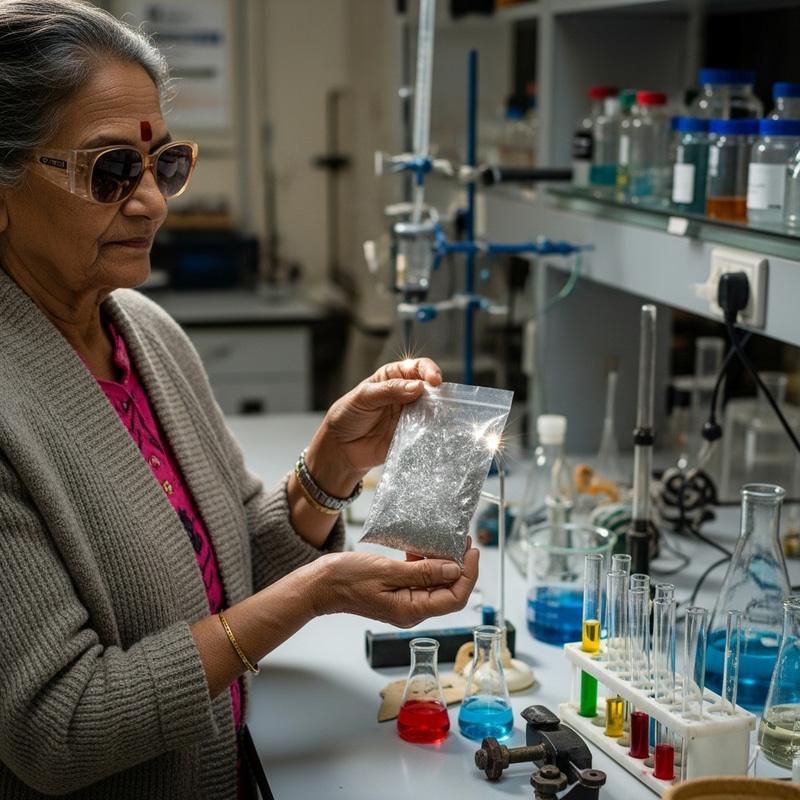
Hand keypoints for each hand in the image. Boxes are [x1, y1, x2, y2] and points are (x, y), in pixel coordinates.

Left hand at [305, 357, 442, 494]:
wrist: (341, 448)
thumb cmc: (347, 416)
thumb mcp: (364, 397)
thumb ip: (389, 390)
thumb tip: (417, 386)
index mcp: (393, 377)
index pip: (417, 367)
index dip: (429, 371)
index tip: (434, 381)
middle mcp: (405, 394)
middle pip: (430, 388)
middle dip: (438, 392)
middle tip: (440, 401)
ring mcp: (410, 415)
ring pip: (432, 409)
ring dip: (438, 411)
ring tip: (439, 416)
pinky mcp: (411, 434)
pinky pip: (427, 430)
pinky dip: (434, 429)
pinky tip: (436, 430)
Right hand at [308, 539, 478, 627]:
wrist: (321, 585)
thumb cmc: (347, 579)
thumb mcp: (387, 571)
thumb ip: (423, 572)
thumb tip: (455, 569)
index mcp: (411, 611)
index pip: (455, 599)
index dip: (469, 575)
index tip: (471, 552)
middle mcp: (412, 611)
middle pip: (449, 592)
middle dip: (460, 567)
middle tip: (464, 542)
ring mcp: (405, 602)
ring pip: (436, 585)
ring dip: (444, 564)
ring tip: (448, 541)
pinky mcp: (397, 592)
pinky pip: (420, 580)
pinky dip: (426, 564)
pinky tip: (421, 548)